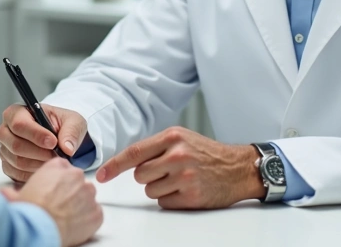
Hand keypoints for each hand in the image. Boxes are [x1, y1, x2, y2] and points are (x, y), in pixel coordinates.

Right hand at [0, 103, 87, 181]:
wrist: (59, 139)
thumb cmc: (62, 125)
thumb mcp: (73, 121)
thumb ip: (71, 131)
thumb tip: (67, 148)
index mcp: (17, 112)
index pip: (19, 124)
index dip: (36, 134)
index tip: (53, 142)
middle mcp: (6, 130)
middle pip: (15, 145)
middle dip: (39, 152)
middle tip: (56, 154)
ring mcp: (5, 149)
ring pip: (17, 161)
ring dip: (38, 164)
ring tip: (53, 161)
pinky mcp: (8, 165)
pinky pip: (17, 174)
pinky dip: (34, 174)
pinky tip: (46, 168)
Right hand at [6, 158, 102, 246]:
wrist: (39, 228)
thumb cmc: (28, 210)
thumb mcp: (15, 196)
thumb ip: (11, 192)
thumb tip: (3, 194)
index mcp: (56, 167)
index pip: (63, 166)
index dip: (58, 179)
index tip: (53, 189)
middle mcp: (75, 176)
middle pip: (77, 181)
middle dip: (70, 192)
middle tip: (58, 206)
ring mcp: (88, 193)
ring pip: (87, 197)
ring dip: (80, 205)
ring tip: (65, 217)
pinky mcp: (97, 211)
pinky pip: (95, 213)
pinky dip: (87, 220)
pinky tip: (74, 225)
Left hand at [96, 126, 263, 209]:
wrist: (238, 168)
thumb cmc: (207, 153)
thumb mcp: (181, 139)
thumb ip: (155, 147)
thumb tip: (126, 162)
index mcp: (172, 137)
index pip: (134, 152)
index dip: (114, 166)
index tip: (102, 176)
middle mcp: (178, 155)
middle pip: (140, 175)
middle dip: (148, 176)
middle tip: (167, 171)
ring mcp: (185, 177)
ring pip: (150, 190)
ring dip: (160, 188)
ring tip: (180, 180)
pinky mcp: (191, 196)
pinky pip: (164, 202)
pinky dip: (171, 199)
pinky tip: (186, 190)